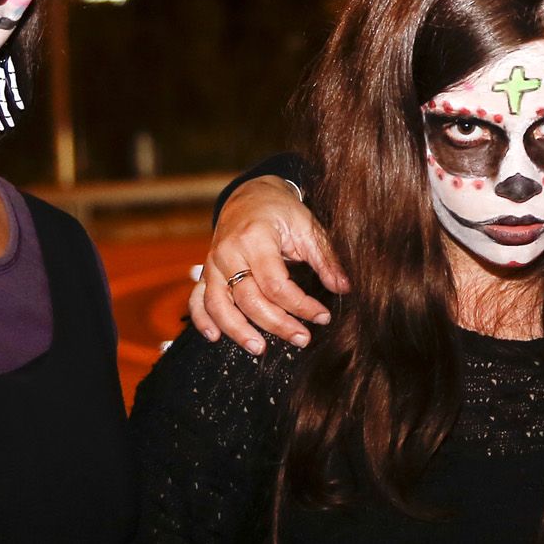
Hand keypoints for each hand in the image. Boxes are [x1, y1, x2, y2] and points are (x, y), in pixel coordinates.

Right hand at [188, 176, 348, 353]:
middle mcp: (229, 252)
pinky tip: (215, 337)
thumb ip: (326, 258)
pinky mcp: (206, 271)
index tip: (322, 316)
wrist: (250, 195)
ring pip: (219, 304)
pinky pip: (198, 300)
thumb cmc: (281, 211)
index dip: (301, 306)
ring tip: (260, 348)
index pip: (276, 284)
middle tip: (302, 339)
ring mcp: (213, 263)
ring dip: (238, 331)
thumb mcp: (307, 227)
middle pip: (249, 299)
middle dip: (277, 324)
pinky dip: (203, 320)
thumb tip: (344, 288)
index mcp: (255, 238)